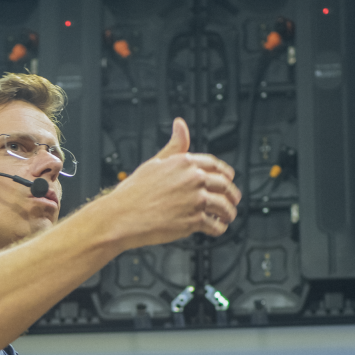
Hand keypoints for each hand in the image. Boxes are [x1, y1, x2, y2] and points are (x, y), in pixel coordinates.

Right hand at [102, 117, 239, 247]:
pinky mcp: (194, 220)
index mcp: (185, 163)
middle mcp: (194, 179)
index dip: (225, 174)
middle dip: (232, 194)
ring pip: (224, 206)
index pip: (215, 165)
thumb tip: (180, 125)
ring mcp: (196, 200)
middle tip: (232, 200)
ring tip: (228, 217)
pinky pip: (215, 226)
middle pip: (224, 185)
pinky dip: (219, 229)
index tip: (228, 180)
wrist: (122, 216)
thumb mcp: (154, 163)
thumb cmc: (133, 192)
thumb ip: (173, 147)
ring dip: (229, 213)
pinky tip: (217, 229)